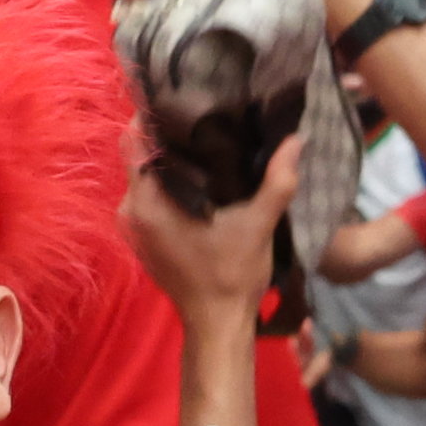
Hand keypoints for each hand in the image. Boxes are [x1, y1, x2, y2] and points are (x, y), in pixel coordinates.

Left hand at [119, 133, 301, 319]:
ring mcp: (133, 227)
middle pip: (139, 155)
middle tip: (202, 116)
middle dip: (166, 135)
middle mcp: (130, 211)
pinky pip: (148, 196)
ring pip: (144, 176)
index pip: (133, 141)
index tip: (182, 100)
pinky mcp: (143, 238)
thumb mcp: (258, 225)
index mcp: (147, 203)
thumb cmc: (231, 276)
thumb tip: (295, 140)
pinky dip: (168, 183)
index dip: (153, 116)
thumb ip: (277, 181)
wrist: (217, 325)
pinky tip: (199, 176)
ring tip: (204, 142)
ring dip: (169, 160)